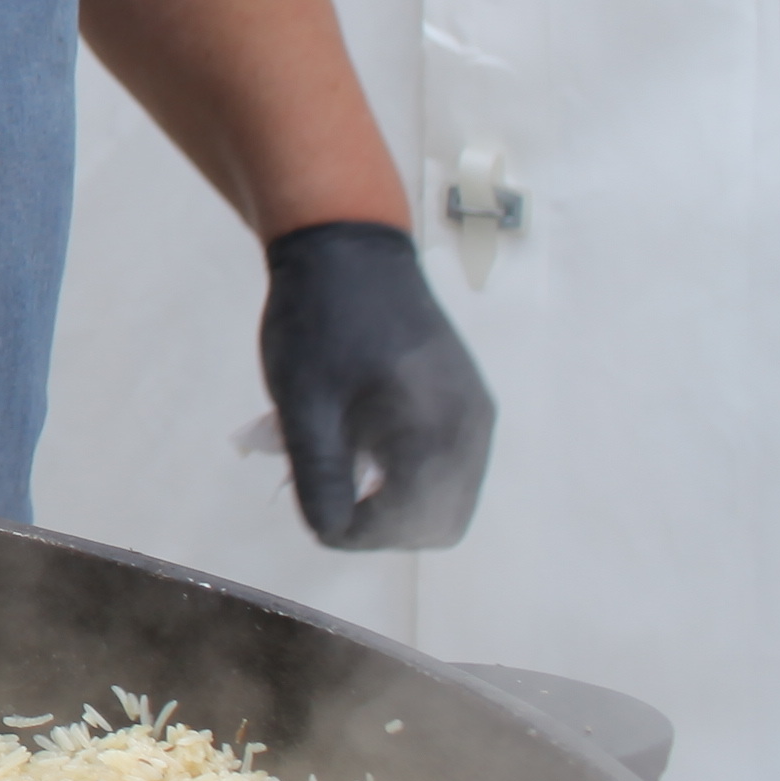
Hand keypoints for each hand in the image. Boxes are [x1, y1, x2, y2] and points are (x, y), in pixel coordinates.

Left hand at [258, 221, 495, 548]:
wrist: (346, 246)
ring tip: (339, 462)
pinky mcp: (463, 401)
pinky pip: (444, 464)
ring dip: (392, 498)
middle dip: (381, 522)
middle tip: (327, 491)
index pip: (414, 522)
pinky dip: (404, 471)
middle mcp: (472, 426)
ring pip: (444, 496)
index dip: (359, 533)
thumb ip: (320, 477)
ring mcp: (474, 413)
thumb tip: (330, 534)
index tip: (314, 508)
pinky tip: (358, 443)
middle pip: (440, 521)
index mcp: (440, 427)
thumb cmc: (321, 319)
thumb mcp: (305, 404)